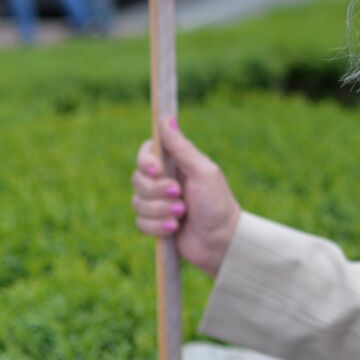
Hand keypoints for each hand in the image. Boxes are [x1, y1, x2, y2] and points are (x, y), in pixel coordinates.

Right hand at [131, 119, 241, 277]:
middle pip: (137, 179)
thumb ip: (181, 147)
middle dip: (158, 192)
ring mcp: (157, 203)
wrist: (222, 241)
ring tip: (182, 215)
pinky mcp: (155, 224)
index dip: (145, 161)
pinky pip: (140, 223)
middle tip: (180, 196)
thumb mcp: (202, 172)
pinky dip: (158, 227)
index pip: (146, 153)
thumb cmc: (217, 203)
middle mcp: (163, 181)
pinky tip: (175, 229)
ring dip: (161, 211)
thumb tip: (166, 118)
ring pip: (137, 203)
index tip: (157, 170)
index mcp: (176, 164)